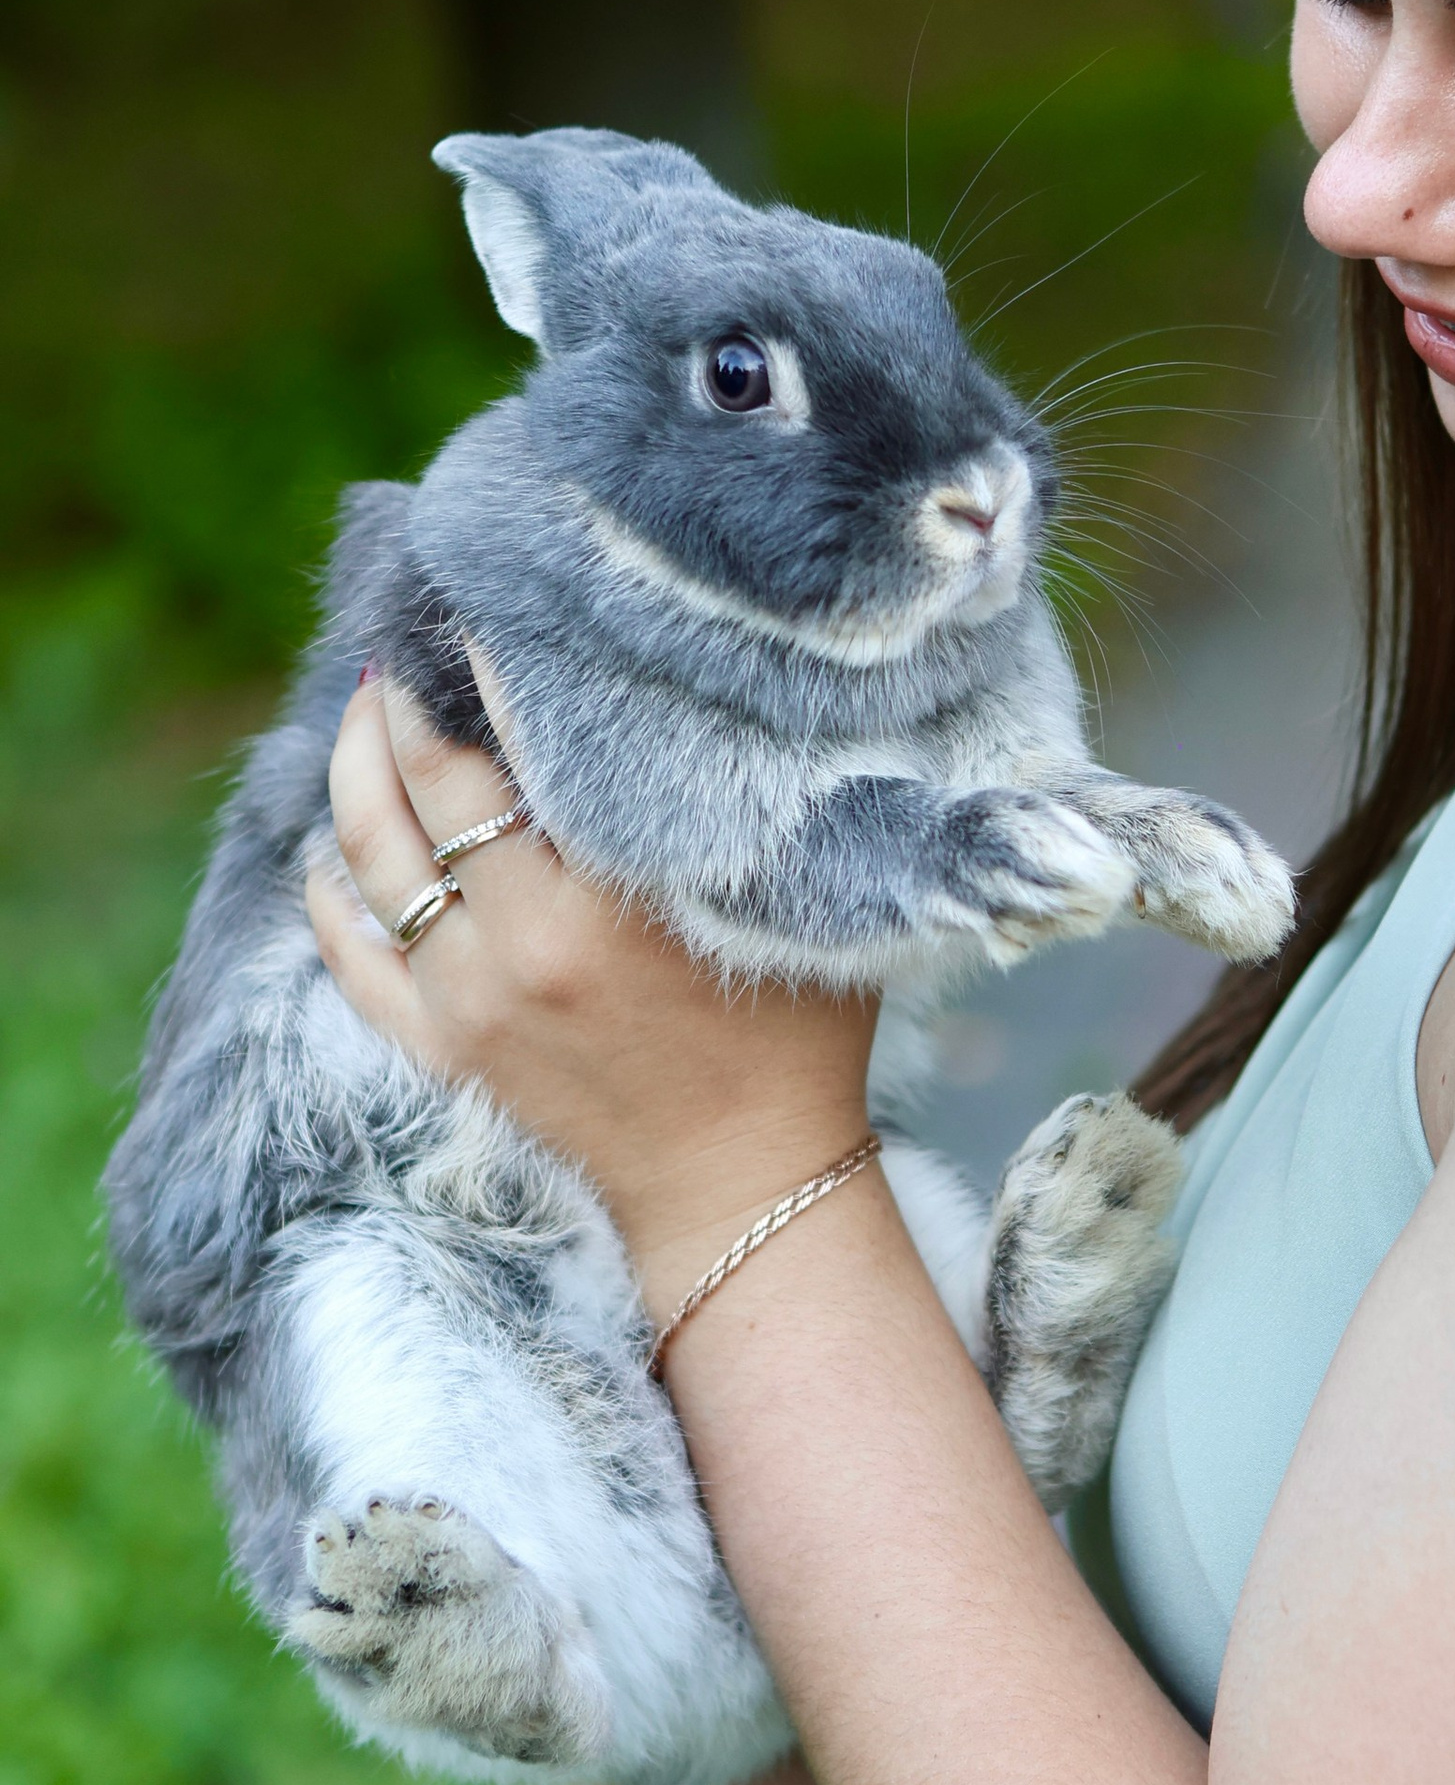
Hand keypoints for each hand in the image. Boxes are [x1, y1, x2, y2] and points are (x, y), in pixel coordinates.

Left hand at [307, 662, 877, 1317]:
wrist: (746, 1188)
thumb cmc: (798, 1037)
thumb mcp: (788, 905)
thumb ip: (743, 808)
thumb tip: (710, 694)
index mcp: (609, 897)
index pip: (516, 739)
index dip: (486, 659)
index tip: (483, 597)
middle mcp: (524, 940)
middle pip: (425, 784)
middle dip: (404, 702)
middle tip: (405, 644)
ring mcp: (470, 998)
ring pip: (372, 858)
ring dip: (354, 773)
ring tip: (363, 714)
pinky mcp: (443, 1050)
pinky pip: (351, 958)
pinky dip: (327, 894)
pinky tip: (327, 848)